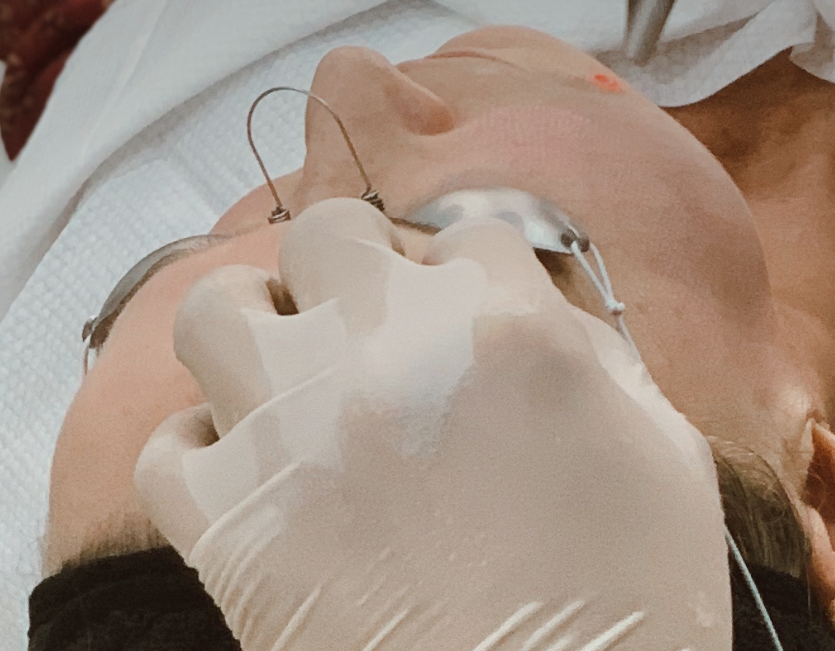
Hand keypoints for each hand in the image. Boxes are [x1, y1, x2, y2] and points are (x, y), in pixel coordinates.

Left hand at [136, 200, 730, 650]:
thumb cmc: (629, 606)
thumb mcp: (667, 453)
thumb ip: (601, 360)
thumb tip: (544, 324)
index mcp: (506, 328)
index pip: (467, 233)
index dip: (471, 278)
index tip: (471, 321)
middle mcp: (387, 352)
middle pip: (326, 229)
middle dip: (349, 268)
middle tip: (369, 326)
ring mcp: (293, 432)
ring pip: (215, 307)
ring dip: (253, 333)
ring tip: (286, 378)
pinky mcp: (228, 525)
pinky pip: (167, 448)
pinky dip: (202, 458)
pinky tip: (255, 483)